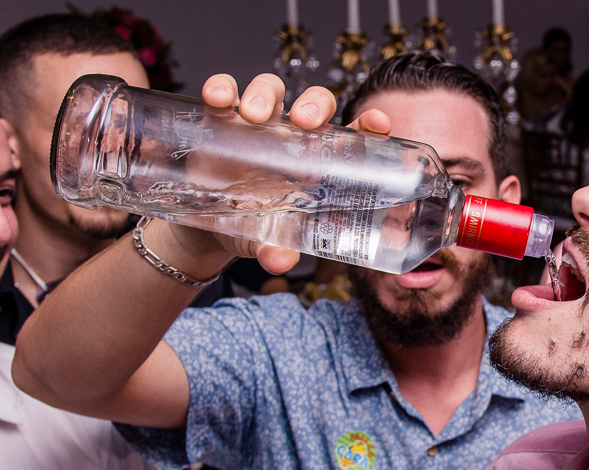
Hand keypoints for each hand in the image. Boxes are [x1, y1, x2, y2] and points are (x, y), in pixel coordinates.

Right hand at [141, 73, 394, 276]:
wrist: (210, 227)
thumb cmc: (255, 229)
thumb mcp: (266, 242)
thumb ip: (275, 250)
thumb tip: (280, 262)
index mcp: (317, 162)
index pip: (351, 135)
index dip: (368, 125)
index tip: (378, 124)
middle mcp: (291, 136)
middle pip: (314, 104)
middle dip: (314, 104)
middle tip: (305, 121)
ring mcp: (257, 124)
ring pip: (270, 90)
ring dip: (265, 94)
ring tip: (255, 116)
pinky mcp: (222, 119)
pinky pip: (224, 93)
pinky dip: (222, 88)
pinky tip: (218, 99)